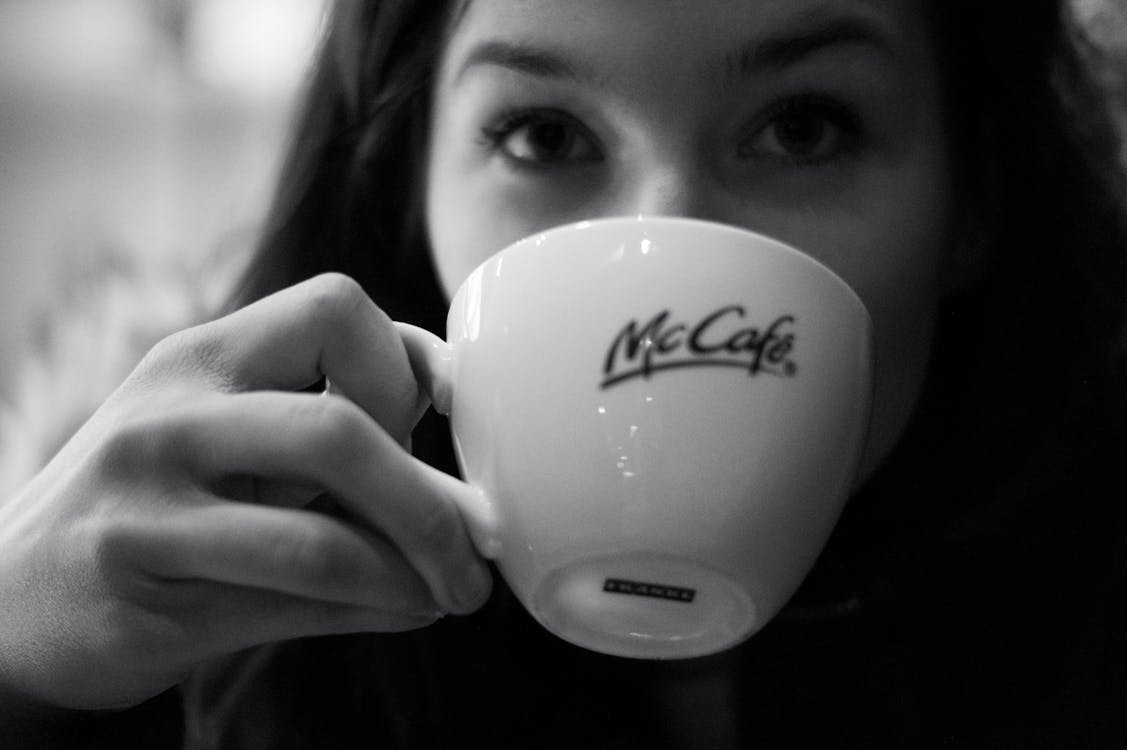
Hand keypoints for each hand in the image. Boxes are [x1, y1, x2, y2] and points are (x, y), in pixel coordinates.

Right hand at [0, 273, 490, 712]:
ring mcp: (146, 504)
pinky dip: (375, 611)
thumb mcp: (224, 427)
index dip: (409, 363)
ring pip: (322, 542)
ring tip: (451, 593)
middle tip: (477, 545)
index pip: (337, 309)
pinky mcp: (141, 588)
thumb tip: (457, 419)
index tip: (444, 422)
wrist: (15, 595)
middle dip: (432, 502)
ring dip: (415, 572)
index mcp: (204, 356)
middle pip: (341, 432)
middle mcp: (171, 417)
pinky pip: (292, 605)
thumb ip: (325, 409)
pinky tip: (406, 610)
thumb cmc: (157, 501)